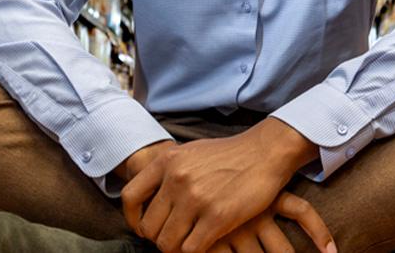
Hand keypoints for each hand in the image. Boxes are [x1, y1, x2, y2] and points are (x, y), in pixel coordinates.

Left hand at [121, 118, 318, 252]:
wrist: (265, 153)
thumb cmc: (229, 154)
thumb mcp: (191, 152)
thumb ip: (168, 170)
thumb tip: (149, 194)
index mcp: (167, 161)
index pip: (130, 196)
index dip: (133, 218)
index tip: (143, 227)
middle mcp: (177, 179)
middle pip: (149, 227)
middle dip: (158, 237)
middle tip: (173, 237)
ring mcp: (196, 199)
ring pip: (167, 242)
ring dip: (176, 247)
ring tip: (188, 241)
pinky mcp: (217, 217)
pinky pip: (191, 249)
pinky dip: (195, 251)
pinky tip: (205, 242)